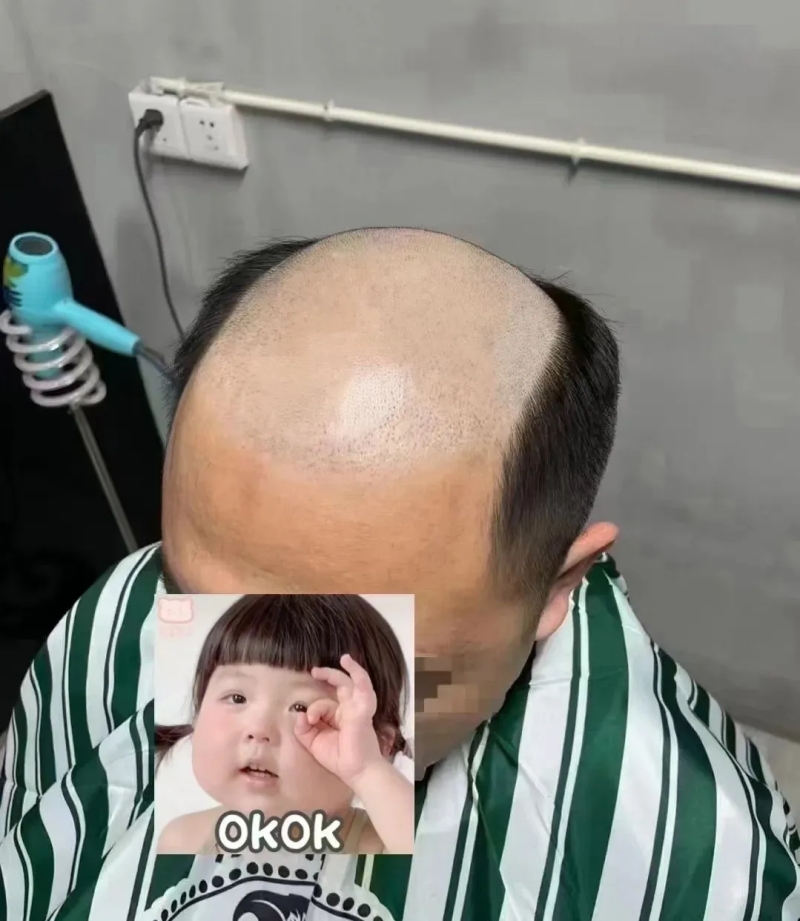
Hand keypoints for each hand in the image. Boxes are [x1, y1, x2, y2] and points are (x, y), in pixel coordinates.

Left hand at [294, 654, 383, 786]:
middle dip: (328, 675)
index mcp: (339, 717)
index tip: (306, 720)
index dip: (312, 710)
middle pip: (341, 686)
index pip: (324, 703)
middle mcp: (349, 709)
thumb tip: (298, 714)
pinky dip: (359, 676)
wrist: (356, 771)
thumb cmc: (338, 759)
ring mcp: (357, 708)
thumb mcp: (313, 742)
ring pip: (354, 683)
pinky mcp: (363, 709)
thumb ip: (303, 729)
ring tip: (345, 658)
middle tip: (314, 670)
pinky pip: (364, 688)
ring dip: (351, 669)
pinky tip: (351, 665)